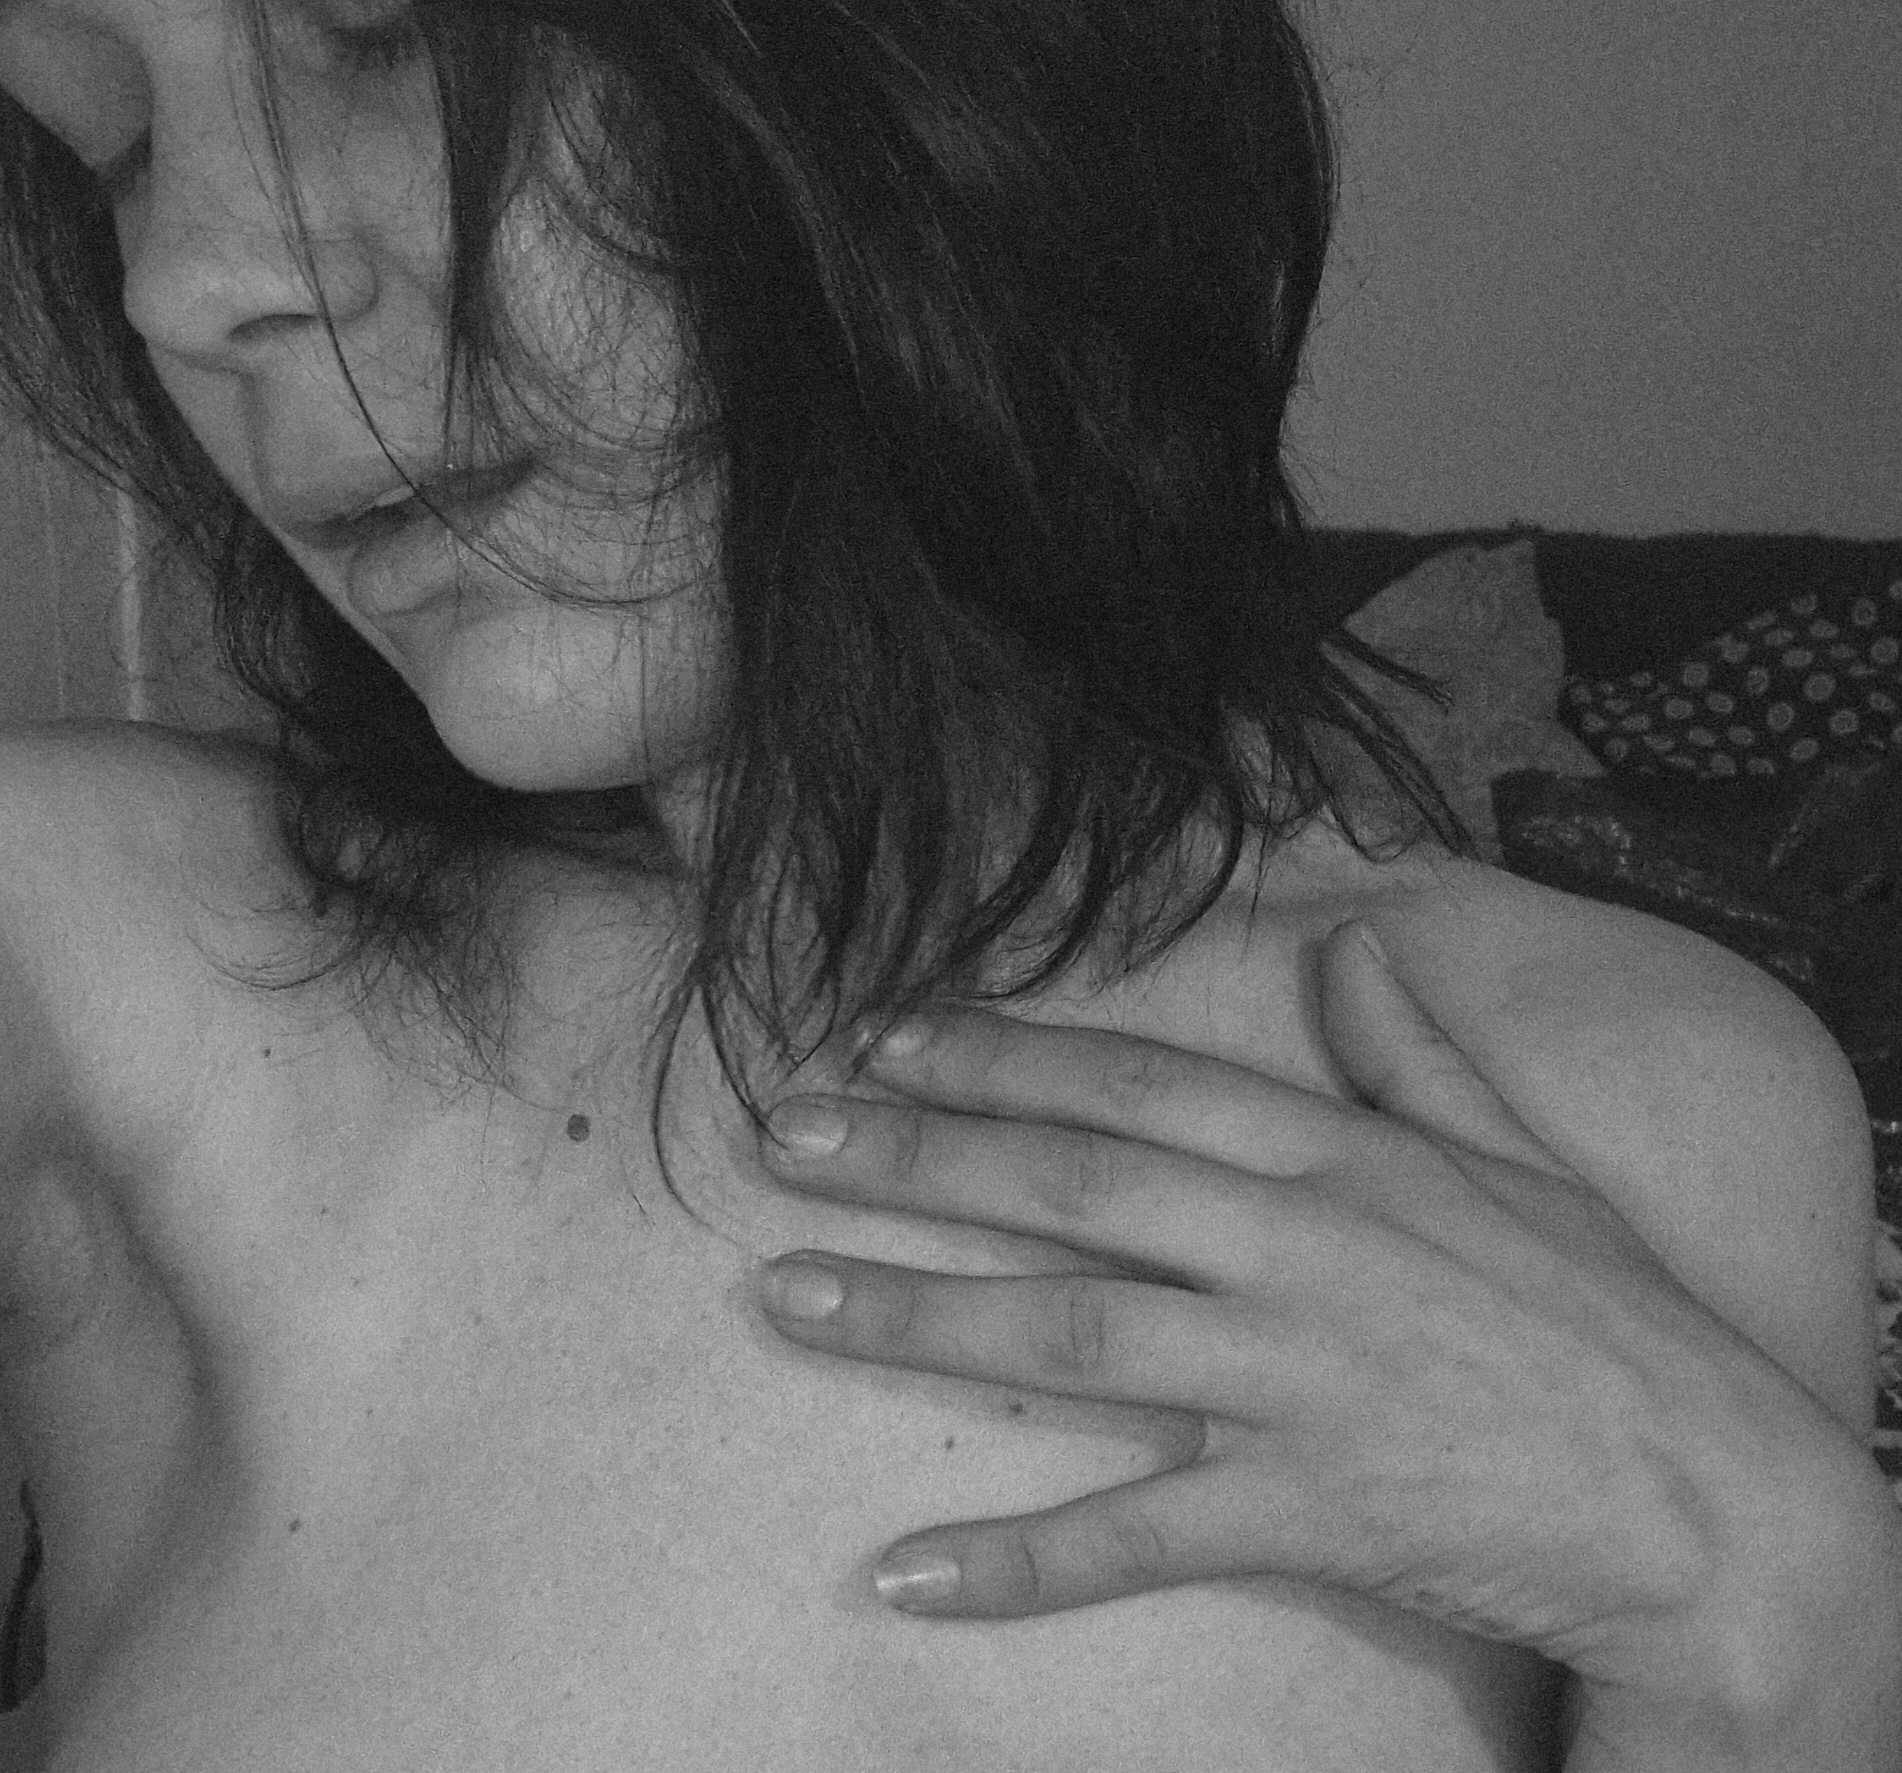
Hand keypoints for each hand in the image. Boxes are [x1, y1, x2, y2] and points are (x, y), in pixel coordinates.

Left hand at [753, 922, 1901, 1769]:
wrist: (1710, 1496)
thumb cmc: (1606, 1313)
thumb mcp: (1516, 1158)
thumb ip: (1412, 1053)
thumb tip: (1350, 951)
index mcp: (1338, 1156)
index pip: (1135, 1082)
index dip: (1001, 1053)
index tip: (886, 1038)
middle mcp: (1298, 1249)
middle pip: (1072, 1185)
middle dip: (916, 1155)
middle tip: (786, 1138)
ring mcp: (1295, 1380)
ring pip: (1071, 1331)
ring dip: (916, 1312)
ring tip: (786, 1296)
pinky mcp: (1306, 1509)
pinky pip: (1136, 1535)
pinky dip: (1016, 1559)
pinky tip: (904, 1572)